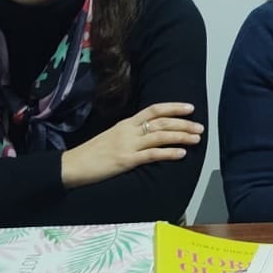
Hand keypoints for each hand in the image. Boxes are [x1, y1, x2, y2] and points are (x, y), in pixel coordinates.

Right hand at [59, 102, 201, 188]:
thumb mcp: (114, 136)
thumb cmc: (94, 153)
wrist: (72, 165)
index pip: (153, 110)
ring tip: (197, 139)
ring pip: (160, 136)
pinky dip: (168, 153)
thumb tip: (152, 133)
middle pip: (161, 122)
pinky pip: (151, 155)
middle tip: (200, 127)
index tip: (190, 108)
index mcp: (126, 123)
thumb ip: (132, 133)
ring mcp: (127, 145)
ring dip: (181, 136)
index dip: (173, 107)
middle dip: (183, 124)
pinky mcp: (125, 160)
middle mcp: (128, 131)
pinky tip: (182, 153)